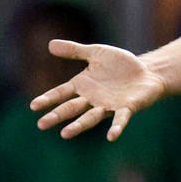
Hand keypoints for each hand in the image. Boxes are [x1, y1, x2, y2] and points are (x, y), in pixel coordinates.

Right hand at [30, 40, 166, 140]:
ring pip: (91, 117)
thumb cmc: (120, 64)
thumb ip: (75, 51)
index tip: (34, 106)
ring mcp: (109, 105)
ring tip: (65, 134)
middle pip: (71, 108)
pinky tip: (111, 136)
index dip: (48, 99)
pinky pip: (120, 119)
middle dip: (57, 116)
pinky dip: (116, 127)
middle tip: (41, 125)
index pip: (61, 93)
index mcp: (83, 85)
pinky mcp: (126, 108)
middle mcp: (93, 99)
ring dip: (78, 125)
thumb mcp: (96, 52)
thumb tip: (50, 44)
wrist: (146, 72)